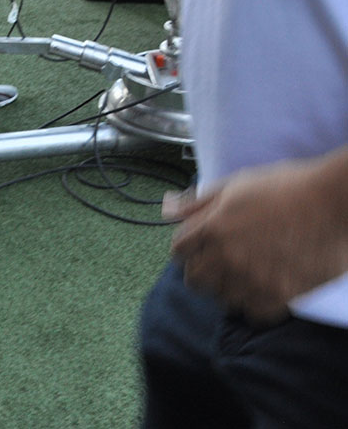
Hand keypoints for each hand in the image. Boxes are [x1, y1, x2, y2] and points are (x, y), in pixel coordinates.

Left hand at [168, 154, 347, 324]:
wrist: (335, 202)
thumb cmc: (286, 187)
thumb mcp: (235, 185)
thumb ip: (198, 202)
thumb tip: (167, 208)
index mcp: (213, 227)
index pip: (178, 251)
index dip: (186, 248)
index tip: (197, 246)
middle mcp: (228, 256)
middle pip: (195, 280)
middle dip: (201, 270)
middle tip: (218, 262)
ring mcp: (254, 278)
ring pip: (222, 299)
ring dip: (228, 288)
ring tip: (244, 274)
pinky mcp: (282, 295)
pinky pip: (253, 313)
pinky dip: (254, 304)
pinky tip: (263, 288)